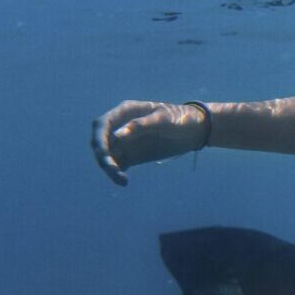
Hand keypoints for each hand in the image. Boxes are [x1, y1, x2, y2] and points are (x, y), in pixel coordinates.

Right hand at [91, 101, 209, 185]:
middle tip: (113, 169)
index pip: (102, 125)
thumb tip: (117, 136)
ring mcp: (126, 142)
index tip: (103, 153)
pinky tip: (124, 182)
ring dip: (110, 168)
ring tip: (122, 180)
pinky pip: (119, 165)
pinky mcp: (133, 155)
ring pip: (109, 156)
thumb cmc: (179, 119)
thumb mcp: (162, 120)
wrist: (195, 130)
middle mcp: (121, 127)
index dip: (99, 138)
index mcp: (125, 113)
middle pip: (102, 142)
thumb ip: (140, 126)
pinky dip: (117, 174)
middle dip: (103, 156)